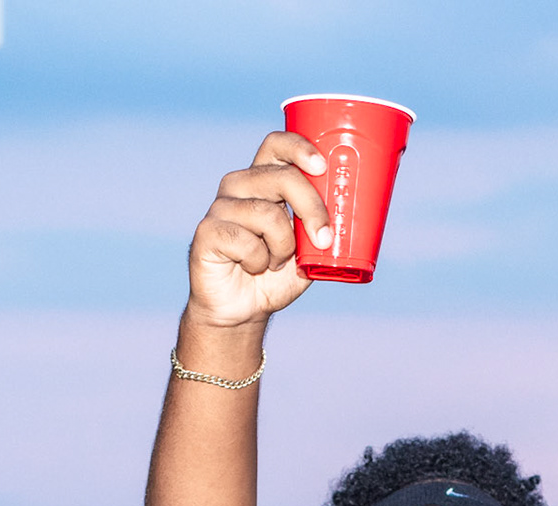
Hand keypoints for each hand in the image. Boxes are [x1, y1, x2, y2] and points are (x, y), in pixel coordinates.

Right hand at [186, 131, 332, 330]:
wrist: (242, 309)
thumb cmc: (275, 276)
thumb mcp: (308, 251)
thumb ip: (323, 228)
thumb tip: (350, 216)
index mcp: (264, 180)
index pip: (277, 145)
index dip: (300, 148)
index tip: (321, 167)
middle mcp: (240, 186)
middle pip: (282, 177)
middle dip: (312, 209)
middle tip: (324, 239)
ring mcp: (221, 207)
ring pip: (268, 214)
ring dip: (283, 247)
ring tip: (274, 262)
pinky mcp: (207, 231)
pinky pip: (246, 241)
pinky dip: (259, 261)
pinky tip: (252, 267)